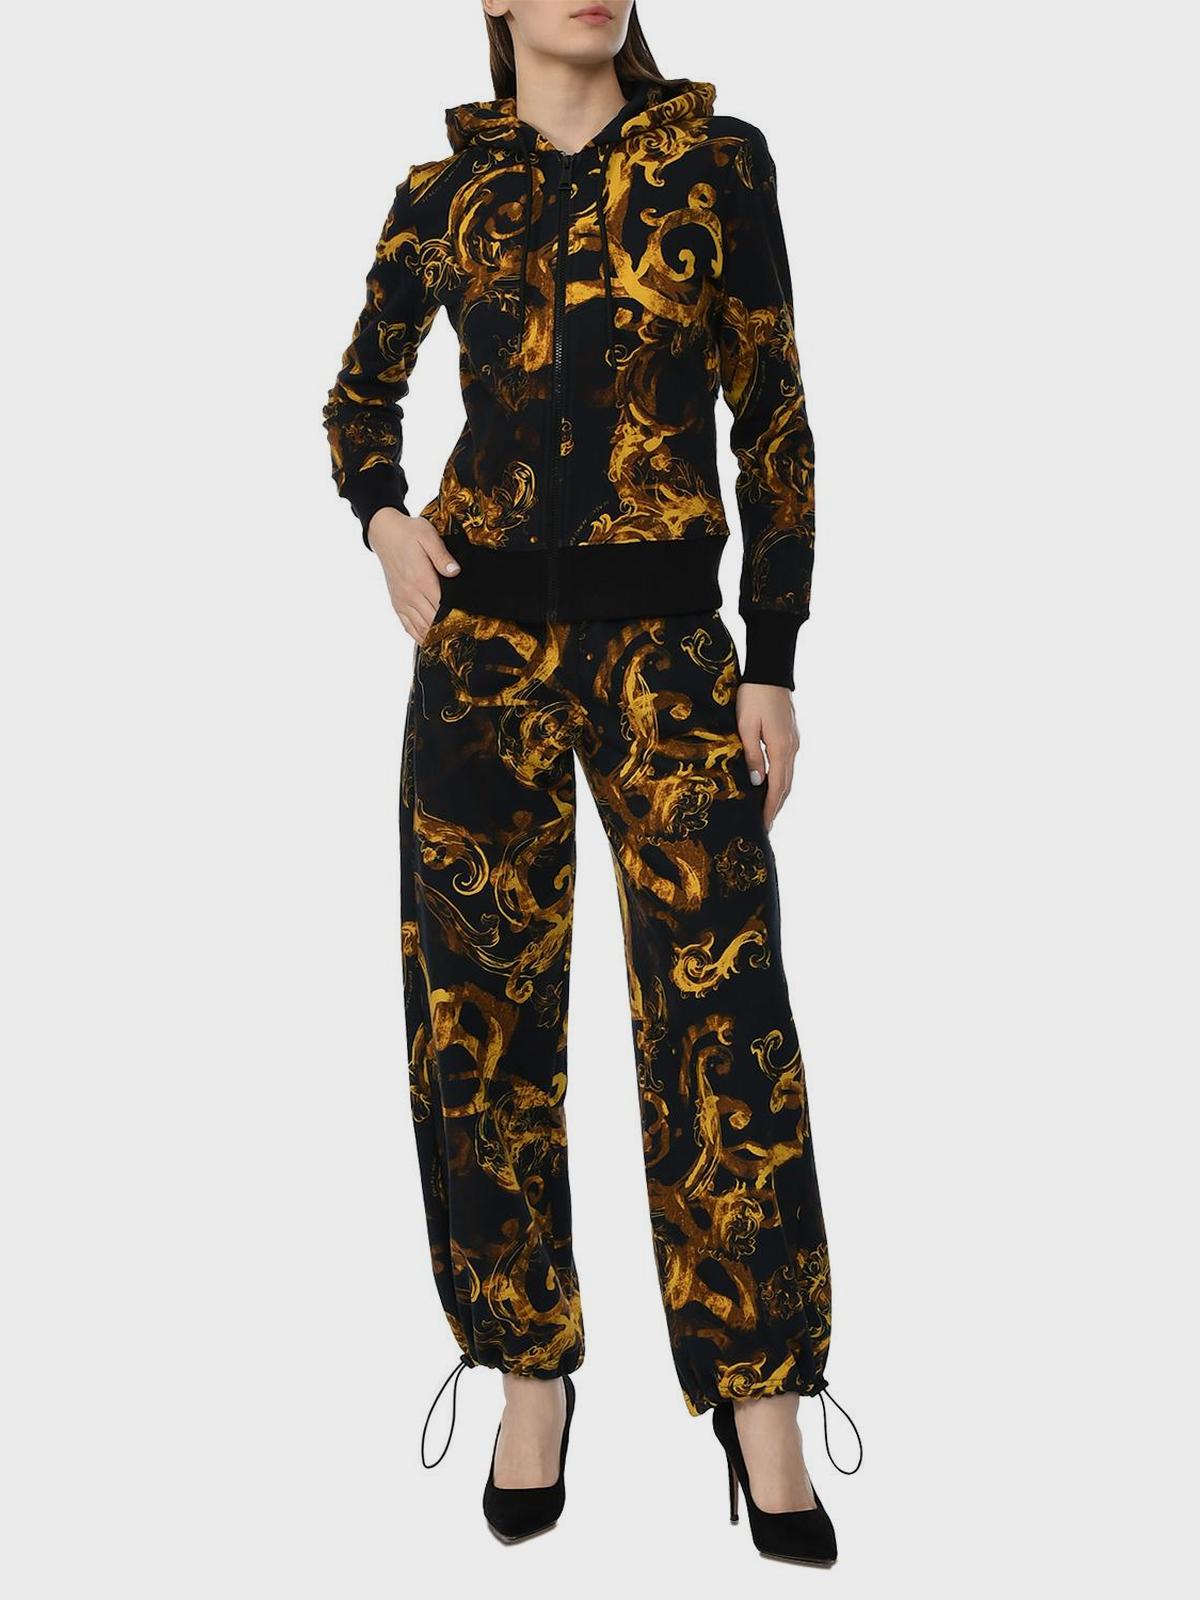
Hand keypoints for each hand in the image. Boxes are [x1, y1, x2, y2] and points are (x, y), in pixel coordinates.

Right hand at [366, 508, 459, 641]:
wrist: (384, 533)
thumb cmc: (408, 533)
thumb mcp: (428, 536)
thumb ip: (442, 556)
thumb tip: (455, 572)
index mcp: (421, 579)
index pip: (442, 606)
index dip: (457, 617)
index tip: (470, 623)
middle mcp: (410, 594)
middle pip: (433, 621)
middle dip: (449, 628)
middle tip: (466, 634)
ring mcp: (402, 600)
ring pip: (421, 627)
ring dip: (435, 635)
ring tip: (451, 639)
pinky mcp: (397, 602)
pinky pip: (407, 626)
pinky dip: (419, 635)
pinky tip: (430, 639)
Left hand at [736, 682, 799, 830]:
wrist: (770, 671)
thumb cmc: (754, 696)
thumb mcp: (746, 726)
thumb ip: (752, 755)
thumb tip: (756, 782)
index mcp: (781, 748)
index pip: (777, 787)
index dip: (770, 808)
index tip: (764, 826)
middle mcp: (791, 748)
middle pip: (786, 785)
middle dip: (776, 807)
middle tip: (766, 825)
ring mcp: (793, 741)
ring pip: (788, 776)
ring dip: (779, 795)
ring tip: (767, 811)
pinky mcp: (790, 735)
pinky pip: (786, 765)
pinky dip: (780, 780)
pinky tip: (771, 784)